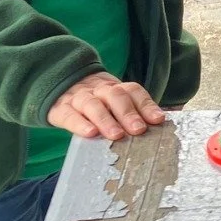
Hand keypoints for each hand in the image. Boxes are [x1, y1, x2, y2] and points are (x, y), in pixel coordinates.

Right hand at [47, 73, 165, 140]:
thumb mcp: (113, 103)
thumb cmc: (95, 103)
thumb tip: (161, 123)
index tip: (158, 119)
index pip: (133, 91)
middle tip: (138, 129)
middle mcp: (98, 90)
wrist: (59, 86)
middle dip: (128, 113)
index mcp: (115, 88)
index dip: (146, 105)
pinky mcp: (60, 109)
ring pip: (93, 104)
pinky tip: (90, 134)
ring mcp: (79, 98)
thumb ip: (134, 112)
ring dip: (106, 119)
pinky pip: (70, 115)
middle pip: (115, 96)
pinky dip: (80, 124)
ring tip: (117, 134)